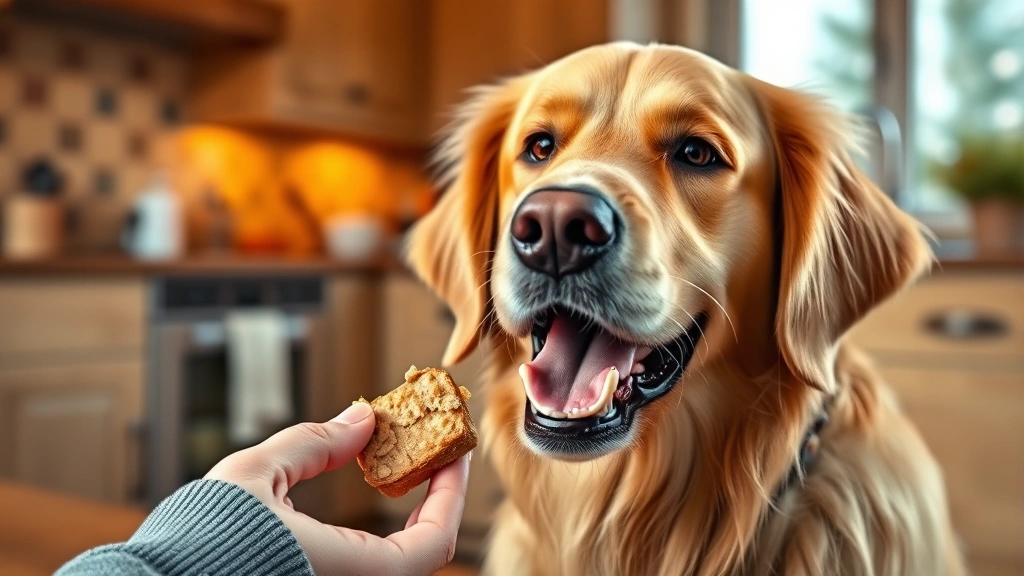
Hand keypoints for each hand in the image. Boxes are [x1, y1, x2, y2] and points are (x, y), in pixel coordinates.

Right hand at [205, 402, 470, 575]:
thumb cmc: (198, 540)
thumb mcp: (257, 474)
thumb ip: (316, 444)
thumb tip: (363, 417)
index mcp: (350, 572)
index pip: (433, 542)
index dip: (452, 493)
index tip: (455, 452)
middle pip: (421, 553)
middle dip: (435, 499)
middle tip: (434, 452)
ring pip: (397, 561)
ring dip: (412, 515)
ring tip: (405, 464)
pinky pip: (369, 565)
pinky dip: (382, 533)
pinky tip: (372, 494)